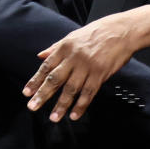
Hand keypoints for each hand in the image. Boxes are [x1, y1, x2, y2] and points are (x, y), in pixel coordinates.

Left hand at [22, 5, 149, 121]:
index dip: (35, 80)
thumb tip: (40, 56)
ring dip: (61, 105)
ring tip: (54, 117)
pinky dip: (81, 105)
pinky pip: (88, 93)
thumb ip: (56, 48)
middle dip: (43, 95)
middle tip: (33, 107)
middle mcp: (74, 58)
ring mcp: (87, 66)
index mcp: (65, 47)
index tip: (27, 93)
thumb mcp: (73, 36)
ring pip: (71, 89)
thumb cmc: (98, 32)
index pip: (46, 67)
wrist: (123, 31)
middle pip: (55, 79)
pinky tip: (74, 115)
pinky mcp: (100, 74)